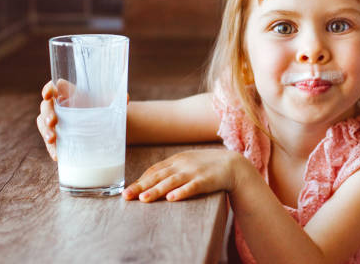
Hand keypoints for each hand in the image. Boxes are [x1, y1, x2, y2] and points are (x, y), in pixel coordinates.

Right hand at [35, 79, 129, 160]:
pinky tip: (57, 156)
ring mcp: (56, 122)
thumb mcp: (111, 101)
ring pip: (43, 124)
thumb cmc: (105, 107)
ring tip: (52, 140)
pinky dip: (53, 149)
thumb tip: (126, 98)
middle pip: (46, 107)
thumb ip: (117, 98)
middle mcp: (59, 106)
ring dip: (45, 132)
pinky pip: (51, 143)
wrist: (108, 124)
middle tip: (53, 122)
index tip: (49, 94)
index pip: (53, 87)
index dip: (48, 89)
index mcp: (68, 93)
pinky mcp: (59, 138)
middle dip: (47, 114)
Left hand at [122, 149, 244, 201]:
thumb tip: (152, 180)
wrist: (232, 165)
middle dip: (141, 186)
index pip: (154, 169)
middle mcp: (182, 164)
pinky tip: (172, 198)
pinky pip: (192, 187)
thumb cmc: (207, 166)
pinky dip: (181, 192)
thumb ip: (172, 170)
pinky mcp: (205, 180)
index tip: (128, 190)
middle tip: (127, 196)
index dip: (141, 179)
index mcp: (177, 160)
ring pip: (171, 182)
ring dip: (156, 190)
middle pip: (158, 176)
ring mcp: (194, 172)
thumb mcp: (187, 163)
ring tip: (143, 199)